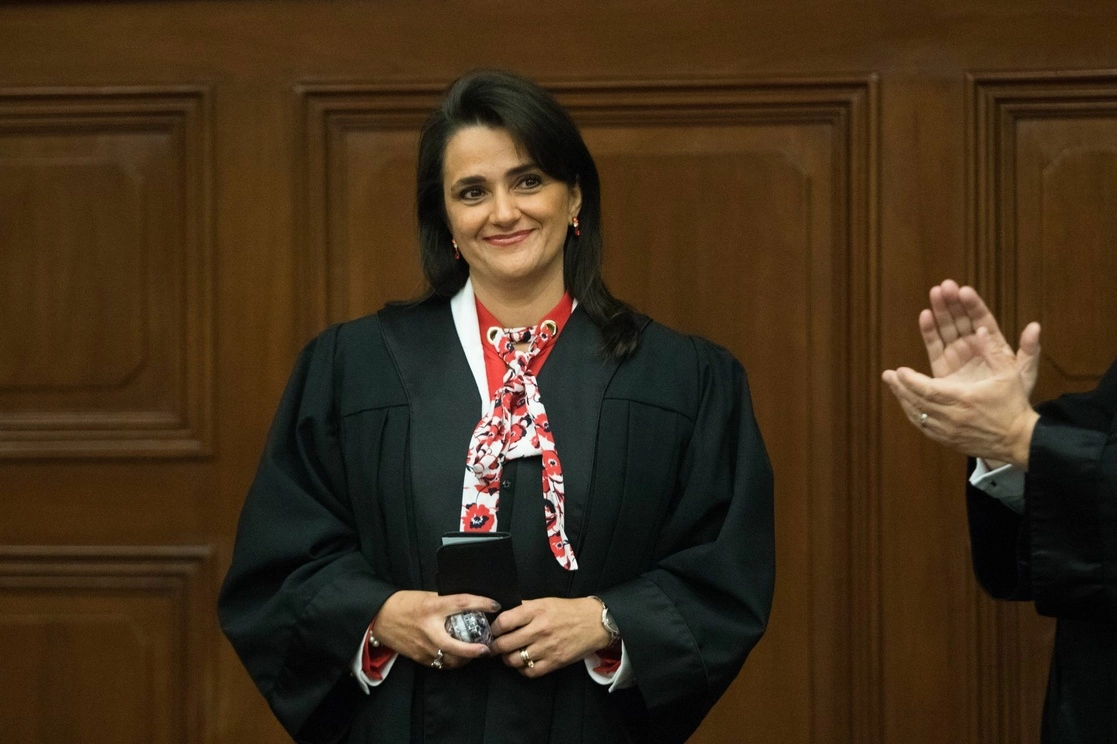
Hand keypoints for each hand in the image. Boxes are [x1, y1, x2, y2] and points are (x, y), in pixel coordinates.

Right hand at [373, 590, 497, 669]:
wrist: (379, 618)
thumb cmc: (403, 603)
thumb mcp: (426, 596)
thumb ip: (445, 602)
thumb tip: (467, 605)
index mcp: (432, 607)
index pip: (462, 603)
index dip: (481, 603)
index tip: (494, 605)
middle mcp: (429, 629)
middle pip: (457, 645)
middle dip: (475, 650)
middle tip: (488, 648)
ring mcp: (423, 646)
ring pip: (450, 659)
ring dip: (466, 658)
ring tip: (476, 653)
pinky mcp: (419, 657)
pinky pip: (440, 664)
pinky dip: (452, 662)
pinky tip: (459, 658)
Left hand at [489, 597, 611, 677]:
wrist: (595, 623)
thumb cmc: (569, 610)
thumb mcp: (545, 602)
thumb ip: (524, 608)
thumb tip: (502, 614)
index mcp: (536, 611)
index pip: (504, 622)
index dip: (494, 628)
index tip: (493, 631)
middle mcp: (539, 629)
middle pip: (504, 644)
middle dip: (495, 647)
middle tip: (494, 646)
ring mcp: (547, 648)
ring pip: (514, 660)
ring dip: (507, 659)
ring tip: (509, 655)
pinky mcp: (554, 662)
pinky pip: (529, 671)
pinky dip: (522, 669)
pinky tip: (523, 663)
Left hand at [883, 326, 1040, 467]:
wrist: (1019, 440)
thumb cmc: (1013, 405)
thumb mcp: (1009, 375)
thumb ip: (993, 351)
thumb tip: (980, 329)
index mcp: (965, 399)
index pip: (929, 390)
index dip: (911, 381)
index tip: (899, 370)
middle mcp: (953, 417)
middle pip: (918, 403)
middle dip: (900, 388)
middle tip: (888, 375)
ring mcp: (949, 431)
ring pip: (917, 416)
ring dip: (903, 400)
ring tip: (893, 386)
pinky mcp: (948, 441)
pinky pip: (924, 427)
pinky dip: (913, 414)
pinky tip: (907, 404)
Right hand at [919, 279, 1040, 396]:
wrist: (994, 424)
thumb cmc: (1013, 399)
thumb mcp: (1024, 374)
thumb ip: (1029, 351)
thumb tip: (1034, 326)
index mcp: (993, 345)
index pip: (982, 319)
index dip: (973, 305)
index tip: (965, 291)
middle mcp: (973, 346)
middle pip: (961, 320)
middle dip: (953, 302)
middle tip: (945, 286)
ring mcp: (957, 355)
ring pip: (946, 328)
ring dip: (940, 311)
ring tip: (934, 293)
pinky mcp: (942, 368)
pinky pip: (934, 347)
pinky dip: (929, 331)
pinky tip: (925, 316)